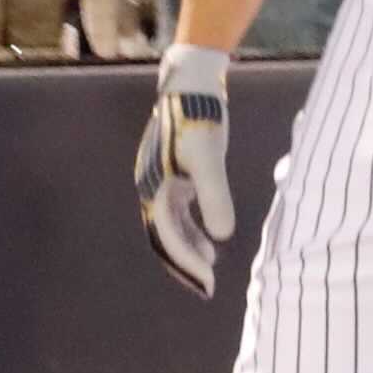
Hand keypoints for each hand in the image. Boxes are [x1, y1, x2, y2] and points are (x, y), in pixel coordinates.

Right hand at [136, 43, 237, 293]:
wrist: (191, 82)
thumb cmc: (199, 118)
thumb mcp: (208, 157)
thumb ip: (214, 196)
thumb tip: (221, 237)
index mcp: (153, 189)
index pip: (167, 239)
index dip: (187, 265)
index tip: (209, 285)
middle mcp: (151, 189)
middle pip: (163, 239)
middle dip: (184, 266)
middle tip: (207, 290)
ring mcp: (161, 182)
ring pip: (170, 228)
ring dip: (188, 250)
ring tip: (211, 270)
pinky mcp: (174, 173)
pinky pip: (178, 213)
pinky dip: (193, 230)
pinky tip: (212, 240)